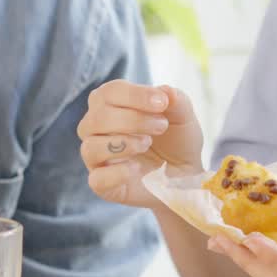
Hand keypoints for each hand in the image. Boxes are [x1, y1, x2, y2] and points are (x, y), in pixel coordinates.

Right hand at [77, 80, 203, 208]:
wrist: (186, 175)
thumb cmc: (177, 139)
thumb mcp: (183, 117)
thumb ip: (176, 101)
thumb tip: (165, 91)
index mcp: (110, 104)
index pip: (108, 92)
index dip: (134, 95)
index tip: (162, 103)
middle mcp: (96, 129)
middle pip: (98, 118)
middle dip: (133, 120)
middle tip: (161, 126)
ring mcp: (96, 158)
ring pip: (90, 147)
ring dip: (124, 143)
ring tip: (147, 144)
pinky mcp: (102, 185)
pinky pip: (97, 179)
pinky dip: (117, 173)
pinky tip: (137, 169)